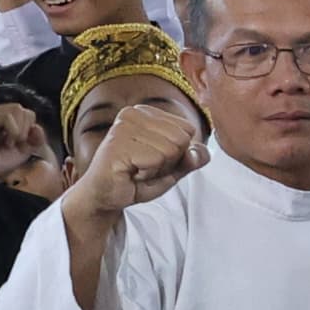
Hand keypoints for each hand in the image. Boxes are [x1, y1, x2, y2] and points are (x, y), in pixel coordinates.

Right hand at [66, 95, 202, 215]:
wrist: (104, 197)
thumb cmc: (135, 179)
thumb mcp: (172, 169)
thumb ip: (191, 159)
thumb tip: (205, 153)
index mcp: (146, 112)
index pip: (187, 129)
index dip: (178, 153)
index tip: (154, 160)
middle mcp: (133, 114)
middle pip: (182, 139)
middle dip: (169, 162)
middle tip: (144, 167)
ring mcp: (123, 127)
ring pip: (170, 149)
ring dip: (157, 169)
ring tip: (136, 170)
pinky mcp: (118, 144)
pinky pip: (156, 159)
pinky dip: (148, 174)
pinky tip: (130, 173)